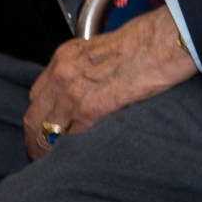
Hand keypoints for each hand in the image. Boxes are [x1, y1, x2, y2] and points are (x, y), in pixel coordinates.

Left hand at [22, 4, 195, 158]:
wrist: (166, 39)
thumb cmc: (148, 40)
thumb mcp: (105, 48)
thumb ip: (88, 67)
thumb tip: (91, 85)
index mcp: (65, 57)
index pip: (37, 96)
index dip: (39, 117)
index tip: (43, 129)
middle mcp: (63, 73)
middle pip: (34, 117)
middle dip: (35, 139)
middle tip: (42, 154)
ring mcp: (75, 91)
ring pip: (48, 131)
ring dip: (49, 150)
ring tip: (55, 163)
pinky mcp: (93, 106)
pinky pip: (72, 136)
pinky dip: (71, 149)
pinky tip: (77, 157)